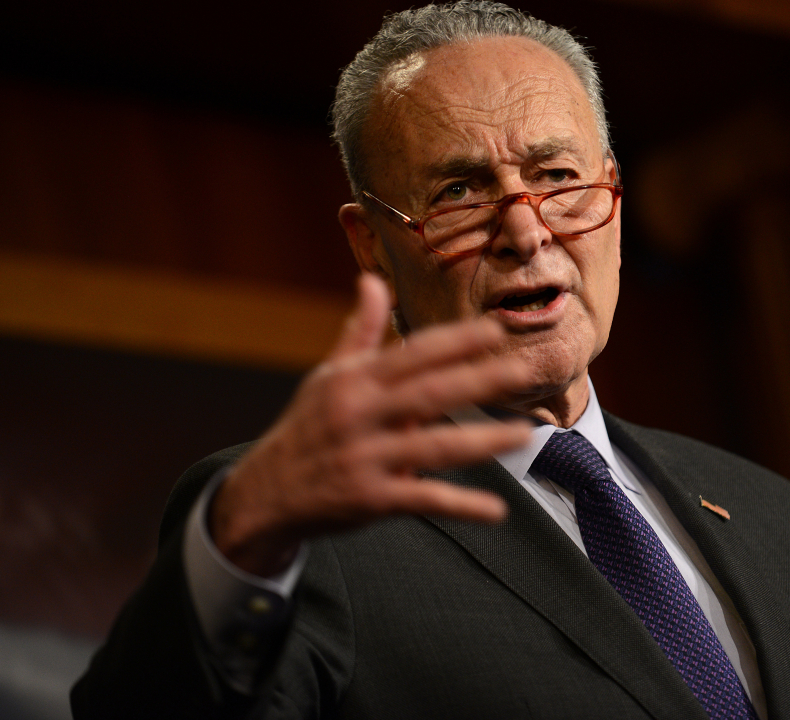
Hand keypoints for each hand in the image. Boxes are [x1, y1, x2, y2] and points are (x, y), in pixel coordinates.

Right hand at [209, 273, 532, 575]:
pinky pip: (424, 501)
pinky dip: (461, 506)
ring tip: (524, 435)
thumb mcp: (328, 377)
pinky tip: (496, 510)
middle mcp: (360, 415)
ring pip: (434, 447)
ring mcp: (366, 458)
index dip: (455, 342)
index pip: (412, 354)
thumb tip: (371, 279)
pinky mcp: (370, 499)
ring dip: (482, 441)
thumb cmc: (308, 428)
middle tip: (523, 371)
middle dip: (479, 381)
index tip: (495, 330)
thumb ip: (360, 331)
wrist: (265, 493)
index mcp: (355, 381)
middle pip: (430, 394)